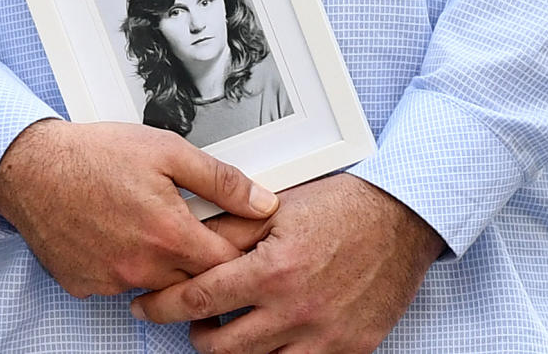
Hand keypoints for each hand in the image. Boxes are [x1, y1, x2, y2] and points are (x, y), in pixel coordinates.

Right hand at [0, 118, 279, 297]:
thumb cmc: (93, 155)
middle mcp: (142, 268)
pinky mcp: (86, 285)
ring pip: (159, 285)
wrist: (30, 168)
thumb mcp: (167, 151)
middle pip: (196, 280)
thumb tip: (262, 202)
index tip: (239, 235)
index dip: (241, 249)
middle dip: (202, 257)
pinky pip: (121, 284)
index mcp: (169, 236)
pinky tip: (119, 235)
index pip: (229, 264)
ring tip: (151, 224)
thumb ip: (220, 180)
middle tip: (192, 225)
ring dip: (165, 263)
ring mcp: (112, 281)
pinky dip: (127, 266)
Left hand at [130, 174, 445, 353]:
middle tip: (193, 320)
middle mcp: (295, 310)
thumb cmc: (343, 207)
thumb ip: (228, 229)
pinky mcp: (349, 349)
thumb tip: (186, 241)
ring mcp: (324, 336)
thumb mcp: (277, 209)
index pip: (197, 300)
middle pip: (220, 348)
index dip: (161, 307)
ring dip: (234, 351)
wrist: (401, 219)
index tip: (145, 308)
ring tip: (231, 329)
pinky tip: (272, 339)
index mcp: (272, 271)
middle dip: (195, 335)